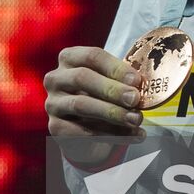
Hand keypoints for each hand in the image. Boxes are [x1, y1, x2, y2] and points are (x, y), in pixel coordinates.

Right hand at [44, 46, 144, 165]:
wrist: (84, 128)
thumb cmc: (100, 96)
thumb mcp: (109, 82)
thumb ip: (122, 81)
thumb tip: (141, 85)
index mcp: (70, 58)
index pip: (92, 56)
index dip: (115, 67)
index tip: (136, 79)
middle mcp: (56, 78)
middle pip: (82, 78)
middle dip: (112, 89)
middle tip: (135, 99)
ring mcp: (52, 103)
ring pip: (81, 105)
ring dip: (112, 113)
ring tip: (136, 120)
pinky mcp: (55, 127)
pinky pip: (82, 131)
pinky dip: (111, 134)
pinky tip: (131, 137)